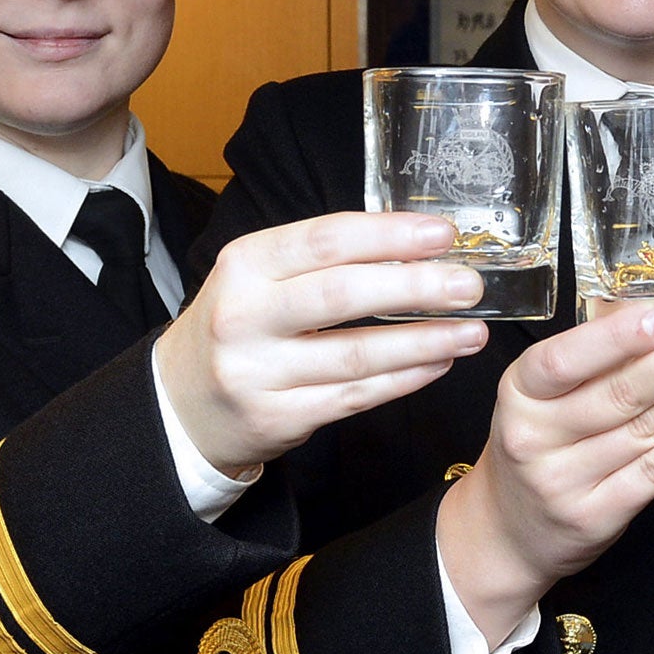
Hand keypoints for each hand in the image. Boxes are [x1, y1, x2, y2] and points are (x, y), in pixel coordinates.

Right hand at [155, 213, 489, 474]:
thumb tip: (418, 243)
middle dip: (416, 288)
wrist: (182, 402)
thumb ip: (324, 258)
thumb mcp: (260, 276)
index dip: (390, 235)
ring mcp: (256, 372)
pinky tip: (437, 363)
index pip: (326, 239)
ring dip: (423, 342)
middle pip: (342, 296)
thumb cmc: (242, 325)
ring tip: (471, 331)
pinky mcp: (275, 418)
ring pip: (355, 355)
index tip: (443, 235)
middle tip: (469, 286)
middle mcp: (244, 316)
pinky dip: (403, 380)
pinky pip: (353, 397)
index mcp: (245, 264)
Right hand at [437, 305, 653, 644]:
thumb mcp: (540, 398)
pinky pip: (653, 473)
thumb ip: (593, 362)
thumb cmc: (536, 446)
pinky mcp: (595, 517)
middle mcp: (535, 438)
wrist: (507, 532)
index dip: (616, 339)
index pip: (564, 361)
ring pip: (644, 430)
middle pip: (618, 394)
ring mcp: (564, 482)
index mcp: (520, 394)